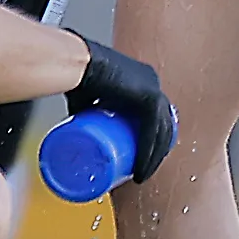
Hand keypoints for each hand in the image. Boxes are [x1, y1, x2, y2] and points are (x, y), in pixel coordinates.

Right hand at [69, 35, 174, 183]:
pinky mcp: (149, 97)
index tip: (142, 158)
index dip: (152, 139)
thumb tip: (79, 129)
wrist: (76, 63)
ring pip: (160, 132)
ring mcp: (154, 89)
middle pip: (162, 126)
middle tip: (142, 171)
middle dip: (156, 152)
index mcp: (144, 80)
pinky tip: (143, 168)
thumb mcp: (88, 98)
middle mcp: (153, 83)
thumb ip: (88, 111)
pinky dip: (148, 152)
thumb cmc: (77, 75)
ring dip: (153, 158)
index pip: (155, 115)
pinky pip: (152, 132)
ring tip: (141, 176)